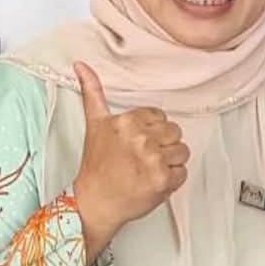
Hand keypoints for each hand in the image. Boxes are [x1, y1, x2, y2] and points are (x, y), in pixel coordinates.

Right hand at [71, 61, 189, 261]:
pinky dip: (172, 181)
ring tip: (148, 170)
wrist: (94, 201)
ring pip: (182, 152)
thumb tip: (81, 64)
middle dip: (163, 146)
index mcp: (128, 121)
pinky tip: (153, 182)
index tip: (138, 144)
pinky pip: (183, 173)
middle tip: (143, 159)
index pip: (161, 117)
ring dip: (169, 163)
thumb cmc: (96, 165)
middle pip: (175, 132)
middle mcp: (141, 137)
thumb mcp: (94, 123)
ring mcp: (153, 158)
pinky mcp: (162, 179)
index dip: (153, 132)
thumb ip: (92, 92)